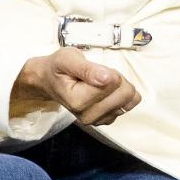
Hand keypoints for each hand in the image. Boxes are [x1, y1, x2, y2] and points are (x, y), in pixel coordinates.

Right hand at [11, 48, 140, 126]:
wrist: (50, 81)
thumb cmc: (59, 68)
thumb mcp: (68, 59)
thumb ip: (87, 69)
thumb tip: (107, 78)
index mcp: (77, 101)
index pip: (113, 83)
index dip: (108, 71)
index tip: (93, 70)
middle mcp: (87, 116)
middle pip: (125, 93)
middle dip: (116, 78)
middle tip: (97, 75)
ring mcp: (97, 120)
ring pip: (129, 100)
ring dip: (120, 86)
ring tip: (100, 82)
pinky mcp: (106, 120)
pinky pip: (128, 105)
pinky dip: (121, 94)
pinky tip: (106, 91)